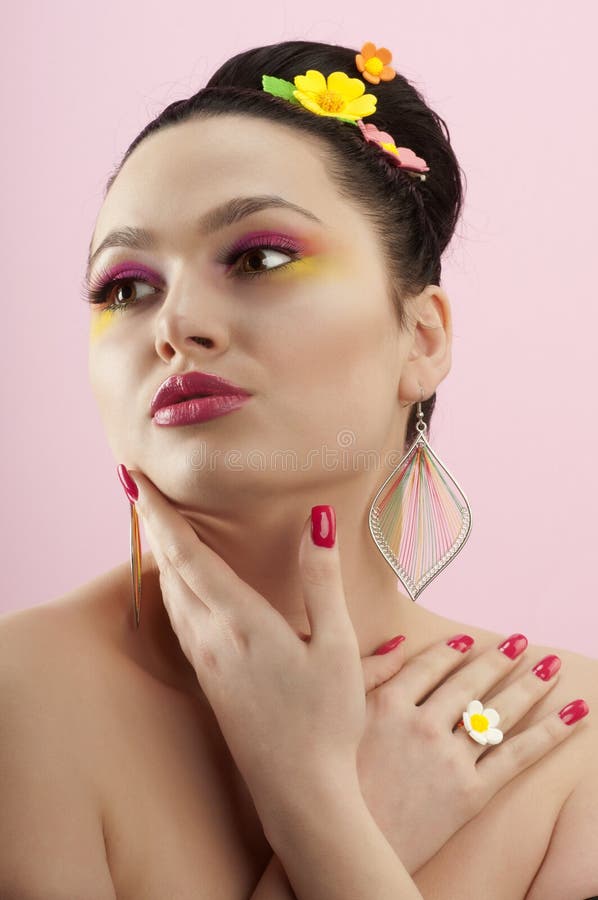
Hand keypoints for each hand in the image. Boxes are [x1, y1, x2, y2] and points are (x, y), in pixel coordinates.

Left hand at [127, 473, 395, 822]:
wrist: (299, 791)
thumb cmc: (325, 719)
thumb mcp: (335, 645)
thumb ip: (321, 580)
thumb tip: (317, 520)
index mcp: (240, 624)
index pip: (188, 556)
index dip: (161, 515)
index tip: (138, 480)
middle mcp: (211, 639)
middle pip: (170, 570)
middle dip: (153, 525)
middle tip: (140, 488)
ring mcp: (205, 662)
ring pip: (170, 596)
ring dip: (161, 555)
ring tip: (158, 525)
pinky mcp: (208, 679)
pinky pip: (178, 619)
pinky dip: (171, 586)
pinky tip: (181, 585)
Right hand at [355, 632, 586, 872]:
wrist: (342, 842)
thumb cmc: (336, 779)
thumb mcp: (340, 717)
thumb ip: (367, 672)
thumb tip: (400, 641)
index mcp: (387, 703)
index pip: (430, 665)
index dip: (451, 651)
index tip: (469, 640)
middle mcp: (422, 725)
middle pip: (469, 683)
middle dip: (499, 659)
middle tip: (521, 640)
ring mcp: (448, 760)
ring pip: (498, 713)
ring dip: (530, 685)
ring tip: (550, 667)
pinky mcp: (469, 794)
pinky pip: (516, 756)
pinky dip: (549, 732)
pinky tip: (573, 713)